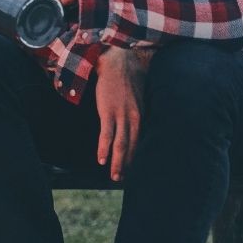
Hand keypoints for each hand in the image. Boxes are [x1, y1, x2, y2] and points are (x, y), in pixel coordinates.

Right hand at [94, 47, 147, 182]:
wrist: (117, 62)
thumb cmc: (126, 79)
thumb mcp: (138, 98)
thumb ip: (137, 113)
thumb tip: (135, 125)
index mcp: (142, 116)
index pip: (139, 142)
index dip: (135, 157)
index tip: (131, 170)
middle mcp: (134, 118)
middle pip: (131, 147)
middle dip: (127, 165)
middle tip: (121, 179)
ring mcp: (121, 115)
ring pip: (120, 144)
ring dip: (117, 162)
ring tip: (114, 176)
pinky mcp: (108, 111)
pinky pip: (106, 134)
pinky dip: (104, 148)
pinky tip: (101, 159)